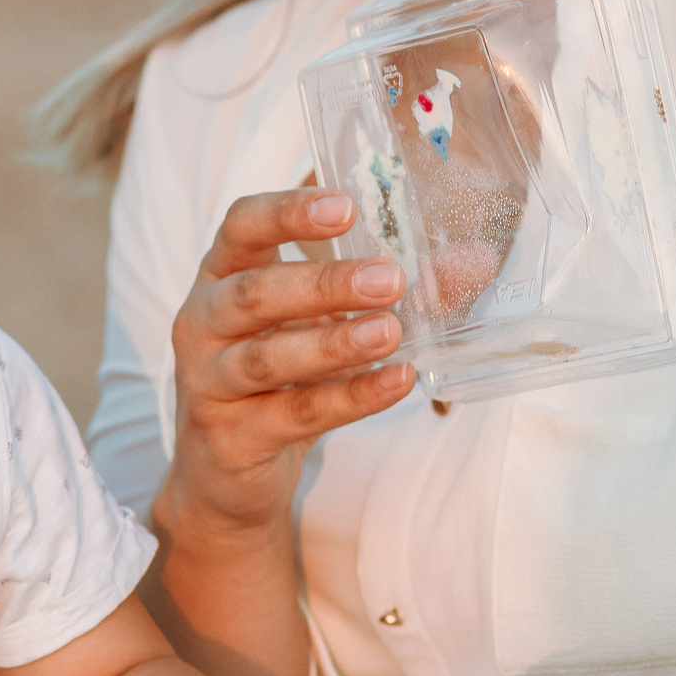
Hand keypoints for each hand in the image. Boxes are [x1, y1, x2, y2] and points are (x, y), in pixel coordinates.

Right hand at [163, 190, 411, 538]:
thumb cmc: (275, 375)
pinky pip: (294, 413)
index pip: (240, 226)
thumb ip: (385, 288)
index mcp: (221, 276)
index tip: (343, 204)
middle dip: (323, 282)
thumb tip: (474, 261)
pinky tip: (395, 382)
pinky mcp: (231, 436)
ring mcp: (209, 382)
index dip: (286, 212)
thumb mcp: (319, 322)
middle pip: (253, 293)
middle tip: (389, 279)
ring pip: (267, 358)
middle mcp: (202, 322)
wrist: (223, 471)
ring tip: (390, 332)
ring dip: (333, 343)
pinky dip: (349, 397)